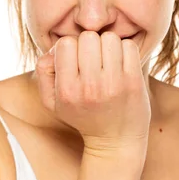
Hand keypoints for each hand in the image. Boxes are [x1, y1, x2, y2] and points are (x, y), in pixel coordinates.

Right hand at [35, 31, 151, 152]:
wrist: (116, 142)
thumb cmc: (83, 116)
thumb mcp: (52, 102)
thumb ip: (44, 72)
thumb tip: (54, 48)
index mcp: (67, 90)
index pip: (65, 43)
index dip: (71, 46)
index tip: (78, 59)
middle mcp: (89, 87)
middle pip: (88, 37)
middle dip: (91, 43)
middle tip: (95, 59)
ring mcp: (114, 84)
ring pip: (109, 38)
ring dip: (109, 45)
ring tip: (108, 61)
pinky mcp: (134, 82)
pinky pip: (129, 46)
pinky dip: (125, 50)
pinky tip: (122, 64)